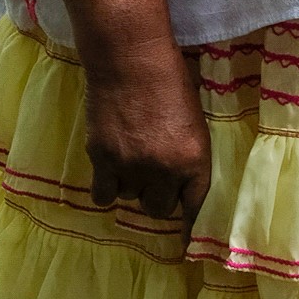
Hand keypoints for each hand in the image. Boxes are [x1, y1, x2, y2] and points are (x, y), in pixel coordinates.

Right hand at [83, 32, 210, 233]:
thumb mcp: (192, 118)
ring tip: (128, 157)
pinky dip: (106, 186)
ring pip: (129, 198)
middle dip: (156, 194)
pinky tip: (108, 171)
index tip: (184, 242)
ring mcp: (131, 167)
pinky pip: (103, 195)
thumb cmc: (169, 78)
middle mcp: (165, 170)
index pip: (195, 205)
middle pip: (158, 208)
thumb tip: (178, 180)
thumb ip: (187, 153)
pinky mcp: (102, 160)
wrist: (130, 56)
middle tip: (150, 175)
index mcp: (195, 158)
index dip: (188, 225)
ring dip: (130, 184)